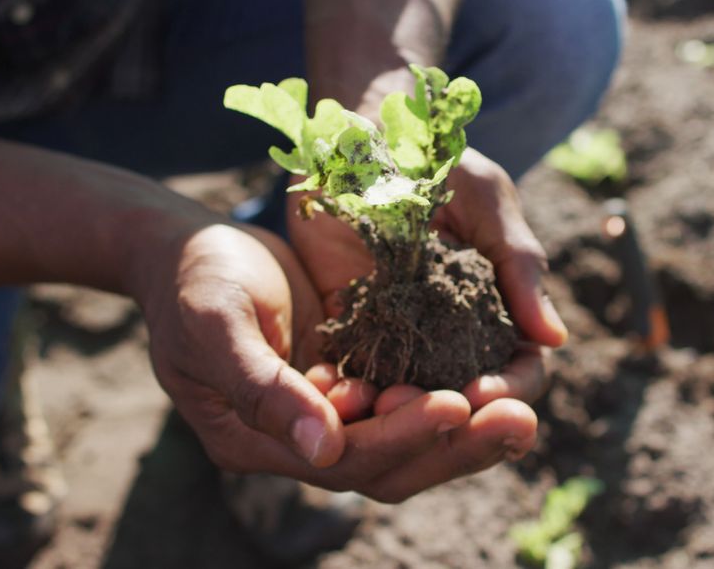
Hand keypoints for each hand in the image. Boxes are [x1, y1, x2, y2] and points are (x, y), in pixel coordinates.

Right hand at [132, 219, 536, 501]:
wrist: (190, 248)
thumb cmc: (193, 279)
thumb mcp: (216, 324)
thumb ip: (264, 390)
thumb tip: (326, 448)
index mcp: (256, 440)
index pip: (344, 458)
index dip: (400, 436)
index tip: (457, 404)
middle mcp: (299, 440)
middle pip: (388, 465)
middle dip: (455, 445)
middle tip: (522, 419)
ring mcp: (328, 414)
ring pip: (406, 441)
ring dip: (465, 428)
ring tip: (523, 407)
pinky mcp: (352, 379)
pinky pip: (407, 400)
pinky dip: (450, 394)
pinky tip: (497, 378)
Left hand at [288, 148, 566, 408]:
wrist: (360, 138)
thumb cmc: (436, 159)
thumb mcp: (487, 202)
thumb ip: (520, 265)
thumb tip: (555, 339)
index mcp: (496, 310)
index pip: (519, 369)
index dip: (508, 390)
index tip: (483, 394)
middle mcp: (452, 335)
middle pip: (463, 398)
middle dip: (448, 414)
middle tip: (418, 408)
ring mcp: (399, 335)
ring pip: (406, 397)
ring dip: (393, 411)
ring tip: (372, 406)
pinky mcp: (347, 326)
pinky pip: (350, 371)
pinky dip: (345, 388)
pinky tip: (332, 393)